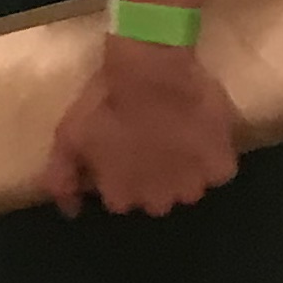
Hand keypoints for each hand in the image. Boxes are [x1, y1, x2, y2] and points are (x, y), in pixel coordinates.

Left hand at [44, 37, 239, 218]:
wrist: (151, 70)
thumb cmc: (106, 101)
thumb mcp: (68, 137)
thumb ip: (62, 179)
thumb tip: (71, 212)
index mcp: (121, 197)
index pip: (121, 198)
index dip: (121, 174)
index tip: (121, 150)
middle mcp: (157, 202)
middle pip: (156, 197)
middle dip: (153, 177)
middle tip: (151, 142)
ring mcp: (192, 186)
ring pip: (188, 187)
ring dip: (184, 169)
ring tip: (179, 137)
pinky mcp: (220, 167)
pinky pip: (218, 171)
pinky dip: (212, 158)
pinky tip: (203, 136)